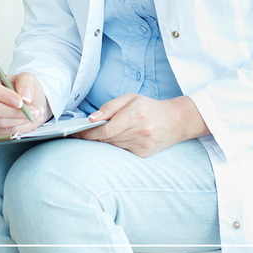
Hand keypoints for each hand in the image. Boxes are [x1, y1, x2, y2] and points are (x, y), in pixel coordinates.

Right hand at [0, 72, 51, 134]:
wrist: (29, 103)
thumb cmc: (24, 89)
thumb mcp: (28, 78)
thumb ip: (26, 82)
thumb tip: (24, 97)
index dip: (3, 96)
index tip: (21, 102)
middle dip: (15, 112)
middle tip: (34, 110)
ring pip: (0, 122)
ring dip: (21, 121)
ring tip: (36, 115)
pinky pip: (4, 132)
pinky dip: (21, 129)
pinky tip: (30, 122)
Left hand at [76, 94, 208, 157]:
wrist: (176, 121)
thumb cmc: (149, 107)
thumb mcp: (130, 98)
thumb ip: (109, 107)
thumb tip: (92, 118)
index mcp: (135, 115)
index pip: (105, 130)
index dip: (88, 133)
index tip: (75, 132)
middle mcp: (140, 132)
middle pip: (107, 139)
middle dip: (91, 136)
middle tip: (79, 133)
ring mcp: (142, 145)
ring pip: (112, 146)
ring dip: (102, 140)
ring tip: (96, 134)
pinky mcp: (143, 154)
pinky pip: (121, 151)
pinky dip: (114, 145)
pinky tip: (114, 138)